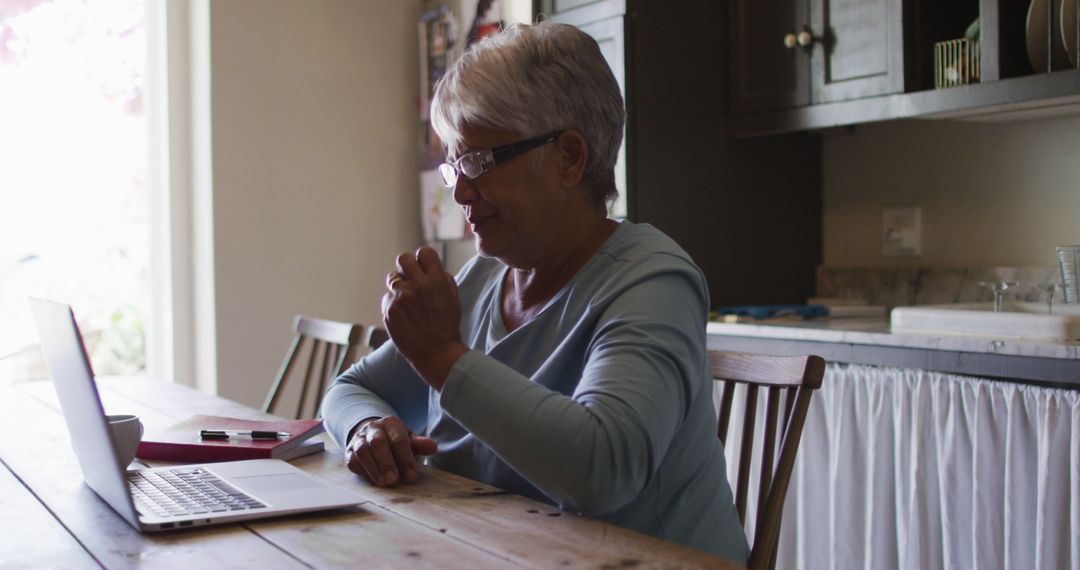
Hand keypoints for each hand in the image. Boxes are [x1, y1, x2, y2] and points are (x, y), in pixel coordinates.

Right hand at [344, 416, 436, 485]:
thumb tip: (433, 447)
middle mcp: (373, 428)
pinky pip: (353, 461)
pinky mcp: (349, 452)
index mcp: (391, 423)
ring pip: (362, 451)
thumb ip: (419, 444)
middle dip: (386, 462)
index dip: (405, 458)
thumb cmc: (395, 441)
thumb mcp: (409, 440)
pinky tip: (372, 481)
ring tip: (383, 483)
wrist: (372, 435)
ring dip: (373, 468)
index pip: (399, 439)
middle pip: (378, 443)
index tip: (412, 476)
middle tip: (394, 480)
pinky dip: (362, 472)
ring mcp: (359, 439)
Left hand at [382, 246, 468, 388]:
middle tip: (410, 279)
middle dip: (407, 267)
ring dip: (399, 285)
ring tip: (407, 299)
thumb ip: (442, 278)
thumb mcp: (453, 297)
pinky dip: (393, 303)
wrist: (437, 352)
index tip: (423, 267)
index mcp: (437, 280)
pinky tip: (403, 315)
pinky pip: (387, 297)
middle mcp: (417, 285)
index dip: (423, 259)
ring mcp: (401, 298)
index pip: (424, 252)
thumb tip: (430, 266)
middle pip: (403, 259)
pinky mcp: (389, 310)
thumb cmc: (447, 325)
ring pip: (392, 278)